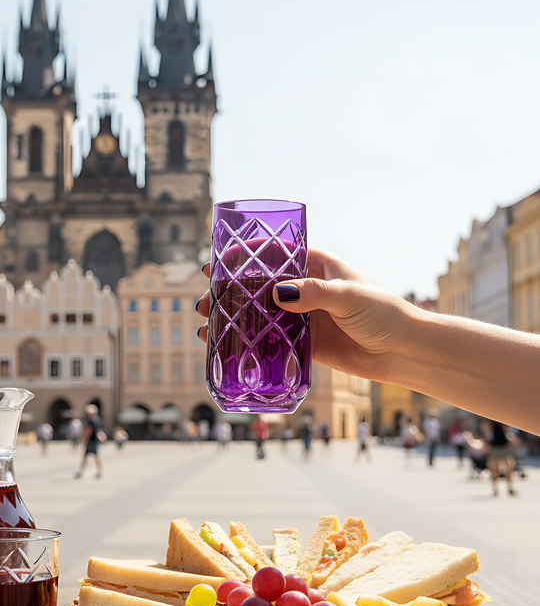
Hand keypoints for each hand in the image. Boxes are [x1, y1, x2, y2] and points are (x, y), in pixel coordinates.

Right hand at [195, 248, 420, 382]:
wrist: (404, 352)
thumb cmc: (384, 314)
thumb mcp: (349, 296)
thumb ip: (314, 293)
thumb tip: (276, 294)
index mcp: (315, 265)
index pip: (272, 253)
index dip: (241, 257)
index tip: (215, 263)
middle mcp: (305, 288)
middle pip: (257, 286)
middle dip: (228, 292)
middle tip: (203, 301)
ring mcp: (303, 316)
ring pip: (259, 313)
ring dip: (232, 318)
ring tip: (206, 326)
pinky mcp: (304, 342)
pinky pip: (270, 340)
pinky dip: (248, 342)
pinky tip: (227, 347)